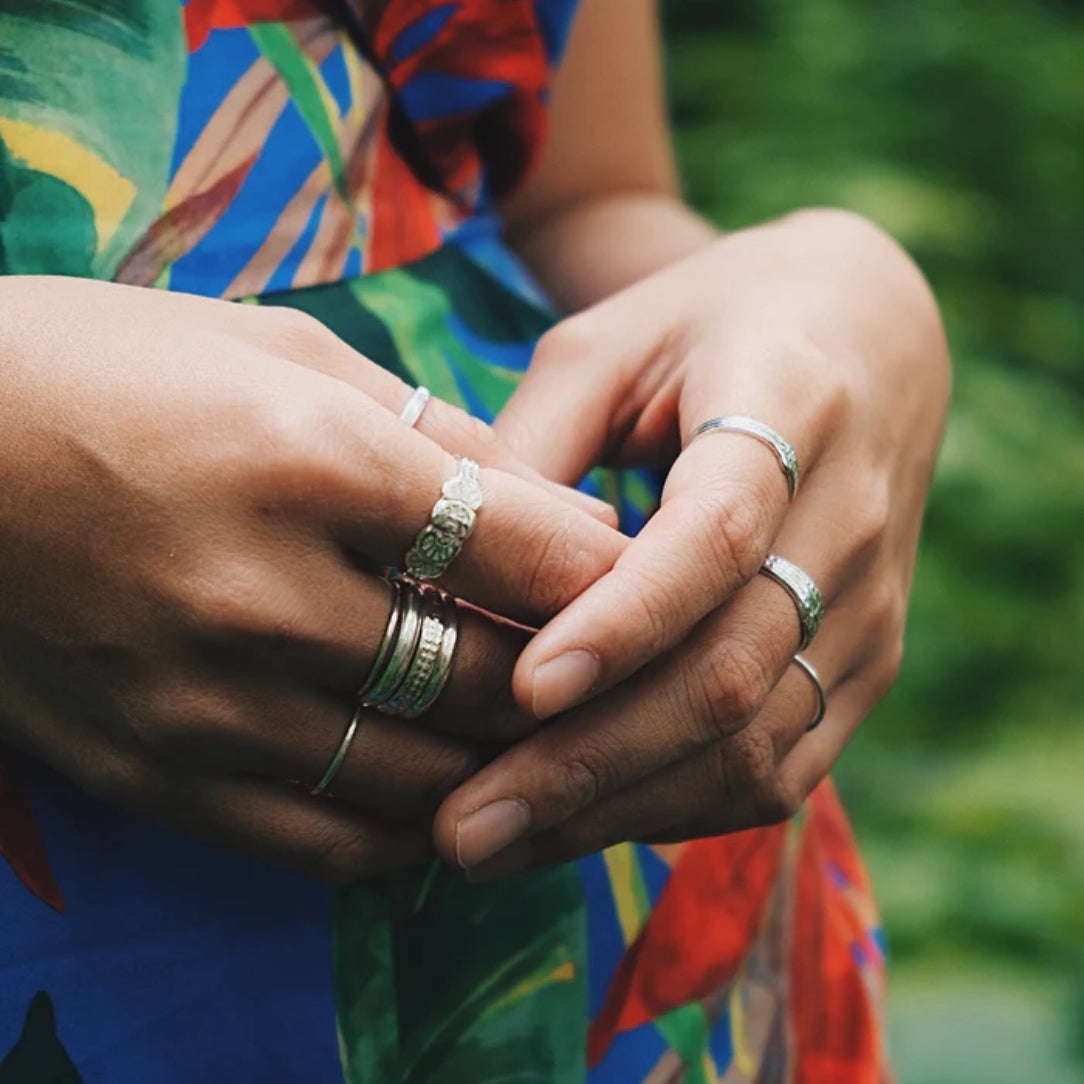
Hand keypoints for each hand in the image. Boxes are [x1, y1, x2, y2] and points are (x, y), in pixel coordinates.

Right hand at [0, 276, 625, 880]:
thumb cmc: (116, 368)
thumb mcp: (288, 354)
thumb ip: (442, 437)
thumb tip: (569, 517)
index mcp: (305, 461)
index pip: (520, 553)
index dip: (608, 573)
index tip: (646, 578)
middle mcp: (258, 597)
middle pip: (486, 678)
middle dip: (572, 673)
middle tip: (612, 659)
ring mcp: (202, 704)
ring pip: (426, 776)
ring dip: (504, 759)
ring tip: (540, 727)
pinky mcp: (156, 774)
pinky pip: (330, 838)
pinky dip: (414, 820)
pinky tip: (445, 781)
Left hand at [433, 208, 950, 873]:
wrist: (866, 334)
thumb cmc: (710, 324)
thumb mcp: (609, 343)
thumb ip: (532, 445)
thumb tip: (442, 573)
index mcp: (792, 406)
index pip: (715, 537)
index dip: (624, 620)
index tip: (522, 688)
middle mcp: (853, 521)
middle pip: (729, 671)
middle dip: (588, 761)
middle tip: (457, 827)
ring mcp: (874, 607)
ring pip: (755, 745)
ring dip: (619, 808)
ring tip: (490, 844)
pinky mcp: (867, 664)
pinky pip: (781, 767)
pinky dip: (674, 808)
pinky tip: (574, 823)